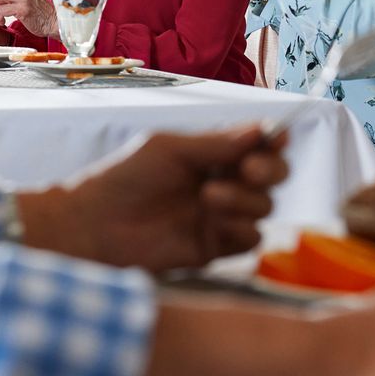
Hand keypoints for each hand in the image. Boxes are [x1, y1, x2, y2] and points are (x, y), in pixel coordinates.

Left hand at [21, 124, 288, 271]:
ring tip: (208, 196)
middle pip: (273, 174)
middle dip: (270, 170)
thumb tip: (261, 129)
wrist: (97, 224)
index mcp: (211, 153)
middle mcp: (222, 181)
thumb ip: (215, 143)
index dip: (273, 140)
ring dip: (246, 199)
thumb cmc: (126, 177)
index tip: (277, 138)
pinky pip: (250, 238)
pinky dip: (241, 228)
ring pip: (264, 206)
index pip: (257, 144)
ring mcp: (220, 215)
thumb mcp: (169, 149)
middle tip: (249, 169)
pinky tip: (215, 223)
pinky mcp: (215, 247)